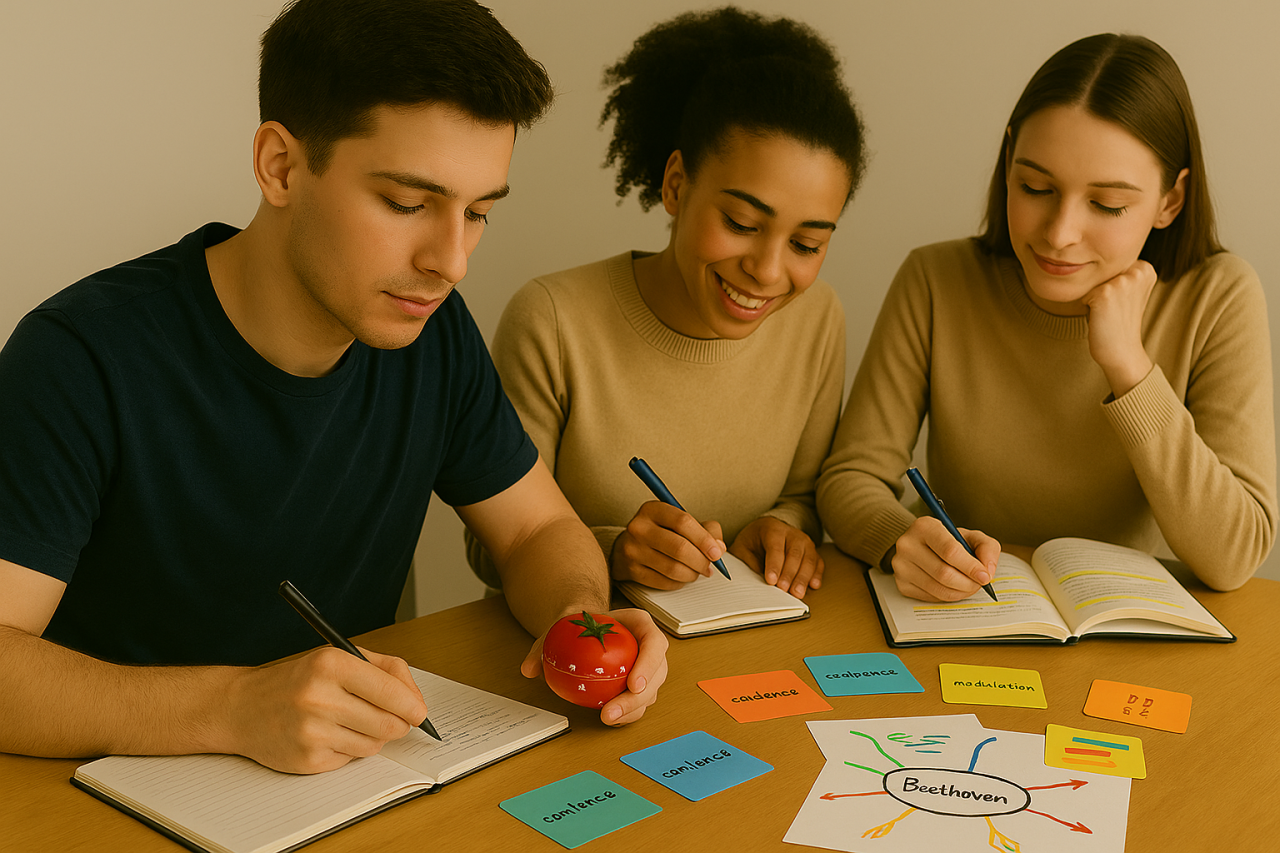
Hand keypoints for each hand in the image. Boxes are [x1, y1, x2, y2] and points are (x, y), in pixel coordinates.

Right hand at [222, 646, 428, 773]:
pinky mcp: (307, 760)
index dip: (413, 706)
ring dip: (372, 736)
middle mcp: (319, 697)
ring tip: (349, 721)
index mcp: (331, 664)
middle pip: (389, 723)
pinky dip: (349, 749)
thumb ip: (384, 670)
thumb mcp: (336, 657)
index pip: (390, 690)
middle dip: (397, 723)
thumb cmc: (297, 680)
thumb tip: (416, 701)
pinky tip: (328, 735)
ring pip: (374, 744)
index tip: (420, 712)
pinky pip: (351, 760)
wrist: (241, 708)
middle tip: (390, 718)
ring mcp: (312, 732)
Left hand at [521, 607, 667, 725]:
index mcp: (640, 624)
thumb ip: (544, 645)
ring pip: (651, 693)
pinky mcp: (640, 685)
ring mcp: (648, 668)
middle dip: (637, 698)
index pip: (655, 642)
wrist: (586, 628)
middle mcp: (649, 646)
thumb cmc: (582, 624)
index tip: (633, 684)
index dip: (649, 664)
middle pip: (657, 673)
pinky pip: (639, 703)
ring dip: (631, 710)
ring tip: (607, 718)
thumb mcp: (562, 626)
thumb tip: (529, 668)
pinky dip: (626, 714)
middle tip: (612, 711)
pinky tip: (609, 719)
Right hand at [609, 501, 725, 588]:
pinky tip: (682, 577)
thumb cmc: (661, 533)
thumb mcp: (681, 522)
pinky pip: (663, 582)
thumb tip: (719, 548)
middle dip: (701, 561)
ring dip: (692, 574)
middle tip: (710, 566)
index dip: (704, 539)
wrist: (627, 546)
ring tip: (697, 572)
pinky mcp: (631, 570)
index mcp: (652, 509)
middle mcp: (639, 528)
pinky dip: (679, 582)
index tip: (717, 552)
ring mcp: (632, 550)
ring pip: (672, 568)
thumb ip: (706, 529)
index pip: (683, 522)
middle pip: (679, 547)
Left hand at [729, 516, 822, 597]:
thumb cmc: (753, 542)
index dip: (774, 565)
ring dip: (803, 578)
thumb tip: (756, 580)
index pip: (775, 547)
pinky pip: (818, 563)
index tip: (771, 580)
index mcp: (772, 528)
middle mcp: (792, 533)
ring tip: (797, 593)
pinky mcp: (812, 551)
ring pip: (809, 559)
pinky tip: (813, 585)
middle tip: (784, 590)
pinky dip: (817, 574)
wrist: (765, 532)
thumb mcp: (742, 549)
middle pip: (794, 554)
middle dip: (789, 574)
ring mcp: (805, 542)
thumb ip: (748, 562)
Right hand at [890, 517, 999, 601]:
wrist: (923, 546)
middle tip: (979, 583)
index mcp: (924, 526)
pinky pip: (931, 597)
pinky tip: (954, 588)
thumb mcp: (971, 536)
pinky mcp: (901, 583)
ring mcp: (901, 565)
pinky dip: (948, 596)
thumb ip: (987, 548)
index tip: (985, 577)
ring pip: (938, 588)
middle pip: (944, 573)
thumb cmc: (949, 541)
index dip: (970, 567)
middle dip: (968, 583)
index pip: (950, 551)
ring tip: (969, 586)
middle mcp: (907, 544)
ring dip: (961, 592)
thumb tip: (987, 571)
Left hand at [1081, 259, 1156, 396]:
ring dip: (1093, 297)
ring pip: (1092, 282)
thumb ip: (1121, 273)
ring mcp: (1121, 281)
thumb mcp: (1128, 292)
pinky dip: (1086, 306)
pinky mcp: (1104, 293)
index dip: (1110, 285)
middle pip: (1100, 272)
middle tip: (1113, 309)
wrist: (1122, 350)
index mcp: (1145, 268)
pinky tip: (1100, 317)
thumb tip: (1091, 254)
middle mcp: (1137, 271)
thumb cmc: (1120, 322)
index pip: (1111, 266)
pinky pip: (1083, 294)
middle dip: (1101, 289)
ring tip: (1107, 312)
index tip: (1122, 302)